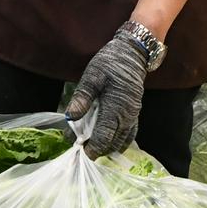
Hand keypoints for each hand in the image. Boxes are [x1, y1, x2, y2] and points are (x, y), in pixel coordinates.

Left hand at [65, 30, 149, 156]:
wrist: (132, 54)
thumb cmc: (110, 63)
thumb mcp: (91, 77)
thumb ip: (82, 98)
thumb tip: (70, 118)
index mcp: (115, 108)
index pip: (104, 137)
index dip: (92, 149)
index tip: (80, 153)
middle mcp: (127, 116)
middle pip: (113, 143)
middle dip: (98, 149)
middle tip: (81, 148)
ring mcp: (133, 116)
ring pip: (122, 141)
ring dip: (108, 147)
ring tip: (92, 145)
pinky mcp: (135, 113)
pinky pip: (129, 134)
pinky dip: (119, 142)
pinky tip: (109, 143)